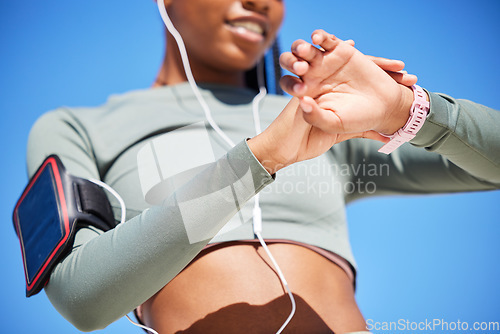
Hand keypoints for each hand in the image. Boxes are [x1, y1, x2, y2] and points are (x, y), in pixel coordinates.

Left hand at [279, 29, 414, 136]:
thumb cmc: (356, 118)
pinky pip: (324, 39)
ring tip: (304, 50)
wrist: (384, 106)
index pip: (288, 83)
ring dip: (300, 47)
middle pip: (291, 61)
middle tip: (301, 68)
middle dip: (290, 61)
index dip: (289, 84)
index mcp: (306, 92)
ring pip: (304, 48)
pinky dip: (319, 35)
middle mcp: (312, 75)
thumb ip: (315, 116)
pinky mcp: (340, 50)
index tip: (302, 90)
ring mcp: (325, 61)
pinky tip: (316, 38)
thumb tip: (302, 102)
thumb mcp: (334, 123)